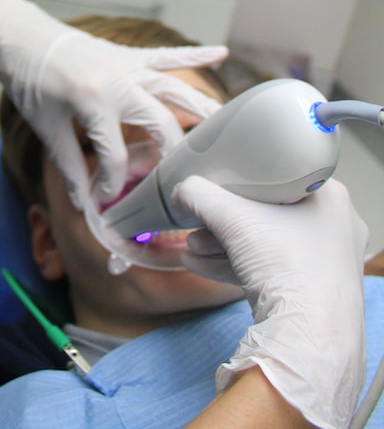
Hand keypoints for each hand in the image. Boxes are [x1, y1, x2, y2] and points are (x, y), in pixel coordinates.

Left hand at [0, 0, 225, 207]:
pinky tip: (223, 51)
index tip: (108, 199)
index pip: (116, 156)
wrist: (21, 38)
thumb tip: (85, 205)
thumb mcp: (47, 129)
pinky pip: (167, 55)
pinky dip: (195, 52)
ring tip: (229, 126)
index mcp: (93, 102)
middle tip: (184, 178)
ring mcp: (127, 65)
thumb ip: (70, 168)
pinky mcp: (128, 55)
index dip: (114, 184)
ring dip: (201, 107)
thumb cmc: (30, 82)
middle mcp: (118, 82)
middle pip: (161, 122)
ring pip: (175, 88)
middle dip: (173, 154)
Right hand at [175, 176, 367, 428]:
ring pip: (266, 245)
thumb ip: (199, 195)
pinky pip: (271, 270)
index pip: (278, 177)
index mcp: (330, 197)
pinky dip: (237, 266)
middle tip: (198, 222)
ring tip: (192, 247)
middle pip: (268, 213)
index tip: (217, 186)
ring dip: (224, 245)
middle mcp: (336, 228)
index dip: (240, 181)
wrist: (308, 338)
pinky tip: (200, 265)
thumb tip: (180, 191)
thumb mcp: (232, 217)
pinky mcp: (315, 294)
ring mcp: (327, 265)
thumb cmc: (284, 264)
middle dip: (224, 221)